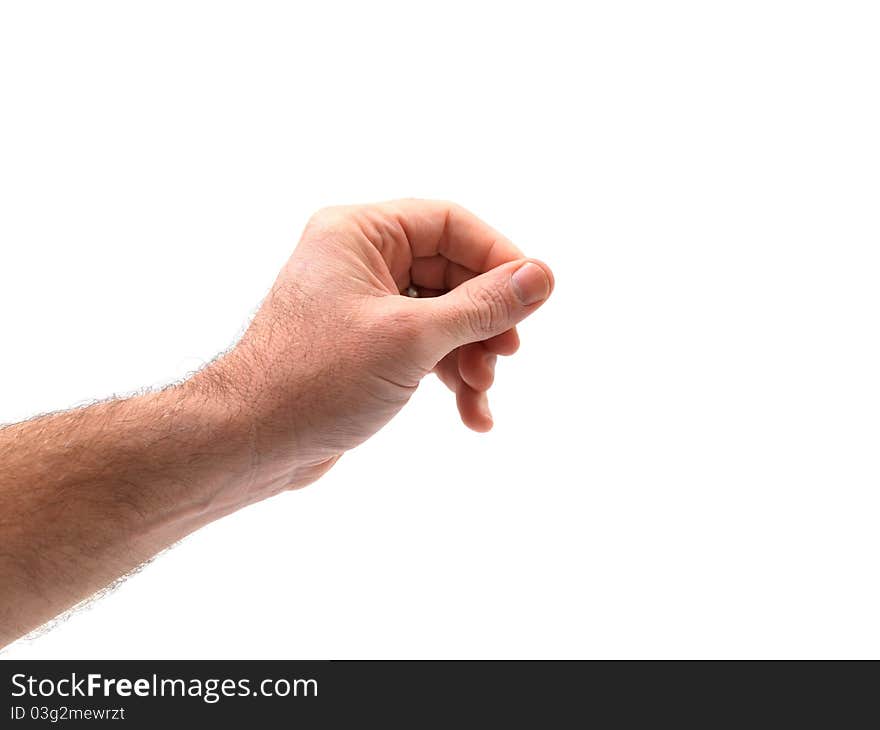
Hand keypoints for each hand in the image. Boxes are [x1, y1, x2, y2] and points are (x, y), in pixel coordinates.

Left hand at [197, 200, 553, 494]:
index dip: (498, 258)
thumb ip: (482, 306)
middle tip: (505, 354)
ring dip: (471, 355)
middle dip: (484, 319)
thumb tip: (542, 276)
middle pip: (452, 272)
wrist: (251, 443)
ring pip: (443, 316)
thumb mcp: (412, 338)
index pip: (450, 224)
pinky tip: (472, 414)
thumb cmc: (316, 379)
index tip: (532, 298)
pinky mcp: (366, 347)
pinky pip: (424, 347)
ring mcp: (363, 306)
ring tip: (482, 392)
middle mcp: (360, 260)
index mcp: (360, 233)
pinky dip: (450, 376)